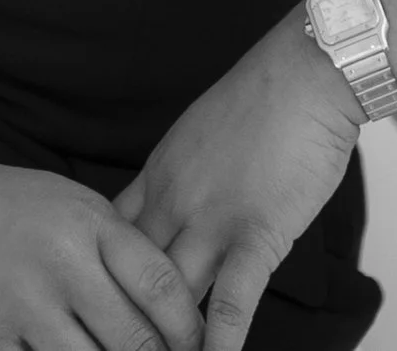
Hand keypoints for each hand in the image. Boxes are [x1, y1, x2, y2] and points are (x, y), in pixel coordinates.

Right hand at [0, 151, 204, 350]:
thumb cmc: (4, 205)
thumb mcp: (71, 205)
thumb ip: (118, 249)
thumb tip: (174, 310)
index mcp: (89, 223)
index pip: (162, 285)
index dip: (190, 329)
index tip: (196, 348)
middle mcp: (60, 262)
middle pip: (135, 341)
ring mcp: (19, 303)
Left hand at [113, 14, 362, 350]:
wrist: (306, 73)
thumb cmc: (262, 100)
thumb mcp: (197, 137)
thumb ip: (179, 180)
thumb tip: (169, 212)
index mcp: (156, 178)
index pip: (108, 242)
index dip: (97, 280)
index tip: (90, 306)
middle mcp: (172, 202)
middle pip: (128, 275)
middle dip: (120, 315)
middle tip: (111, 342)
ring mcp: (212, 220)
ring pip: (170, 294)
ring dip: (163, 335)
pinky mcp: (257, 233)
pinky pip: (232, 299)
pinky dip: (220, 339)